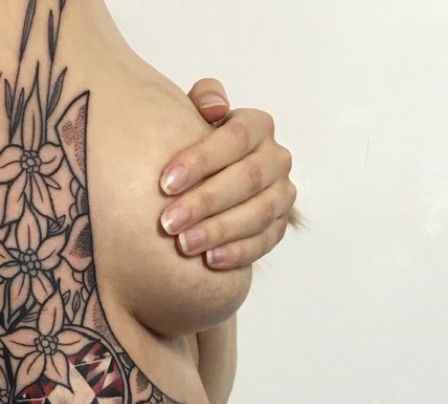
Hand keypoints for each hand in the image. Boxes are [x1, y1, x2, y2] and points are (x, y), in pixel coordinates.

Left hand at [158, 79, 297, 268]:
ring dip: (220, 230)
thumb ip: (203, 99)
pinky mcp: (279, 226)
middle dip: (206, 201)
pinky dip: (238, 252)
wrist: (209, 184)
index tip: (165, 184)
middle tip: (168, 222)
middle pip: (248, 178)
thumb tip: (214, 106)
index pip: (237, 137)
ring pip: (259, 213)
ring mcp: (282, 194)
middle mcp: (277, 159)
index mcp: (258, 127)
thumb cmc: (196, 149)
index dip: (202, 160)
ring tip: (184, 245)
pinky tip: (210, 261)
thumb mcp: (194, 117)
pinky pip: (265, 241)